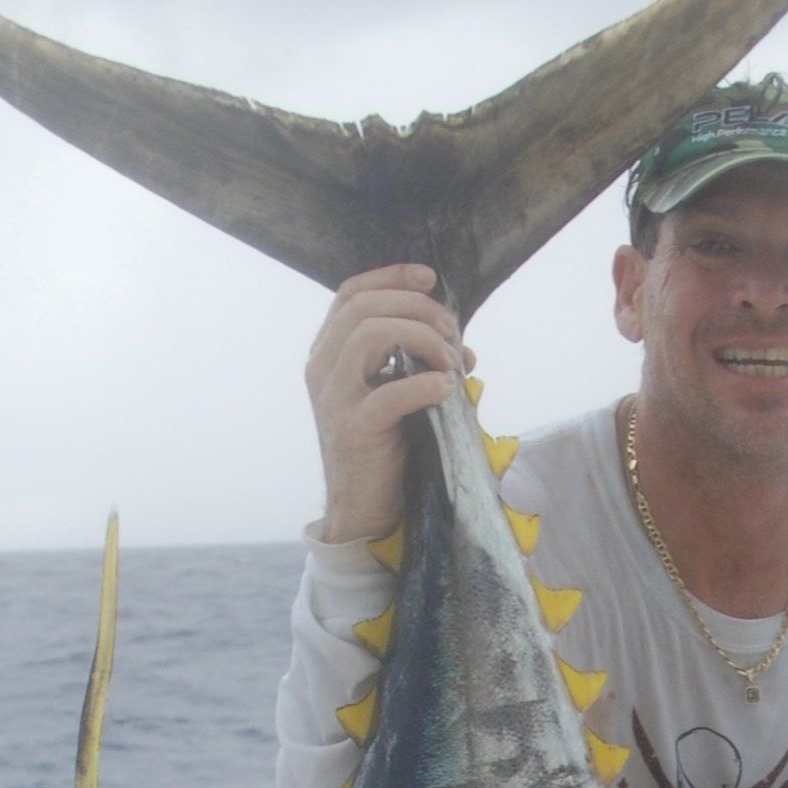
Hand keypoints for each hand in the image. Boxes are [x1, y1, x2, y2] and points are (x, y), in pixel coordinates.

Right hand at [304, 266, 474, 544]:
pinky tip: (448, 390)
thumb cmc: (387, 450)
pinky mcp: (354, 428)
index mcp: (329, 354)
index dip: (391, 277)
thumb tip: (464, 351)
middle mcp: (323, 369)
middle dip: (416, 307)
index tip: (430, 278)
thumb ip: (422, 366)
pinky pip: (390, 391)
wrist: (367, 510)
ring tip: (450, 361)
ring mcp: (334, 398)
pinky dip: (426, 384)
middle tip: (450, 330)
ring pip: (369, 334)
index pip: (352, 294)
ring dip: (420, 337)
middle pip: (364, 307)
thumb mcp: (402, 397)